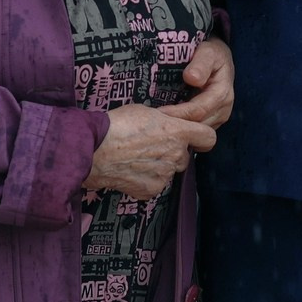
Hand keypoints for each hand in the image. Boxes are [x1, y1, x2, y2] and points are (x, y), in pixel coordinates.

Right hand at [84, 104, 217, 197]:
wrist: (92, 149)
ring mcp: (164, 176)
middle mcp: (176, 156)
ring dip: (159, 166)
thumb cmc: (116, 124)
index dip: (201, 137)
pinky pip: (155, 184)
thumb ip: (167, 119)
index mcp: (178, 132)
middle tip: (151, 146)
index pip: (209, 138)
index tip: (193, 138)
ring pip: (169, 171)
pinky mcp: (151, 190)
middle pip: (185, 156)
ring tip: (136, 158)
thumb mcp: (146, 111)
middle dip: (173, 152)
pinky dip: (146, 180)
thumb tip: (174, 121)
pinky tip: (130, 170)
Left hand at [162, 36, 235, 129]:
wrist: (218, 59)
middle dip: (176, 125)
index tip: (158, 113)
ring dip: (178, 129)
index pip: (198, 110)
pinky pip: (196, 130)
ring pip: (197, 131)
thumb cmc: (211, 54)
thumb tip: (191, 78)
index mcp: (222, 93)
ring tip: (157, 124)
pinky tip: (166, 124)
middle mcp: (223, 109)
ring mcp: (218, 117)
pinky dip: (182, 128)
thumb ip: (201, 63)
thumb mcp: (208, 52)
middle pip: (197, 125)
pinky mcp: (212, 121)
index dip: (177, 114)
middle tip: (152, 122)